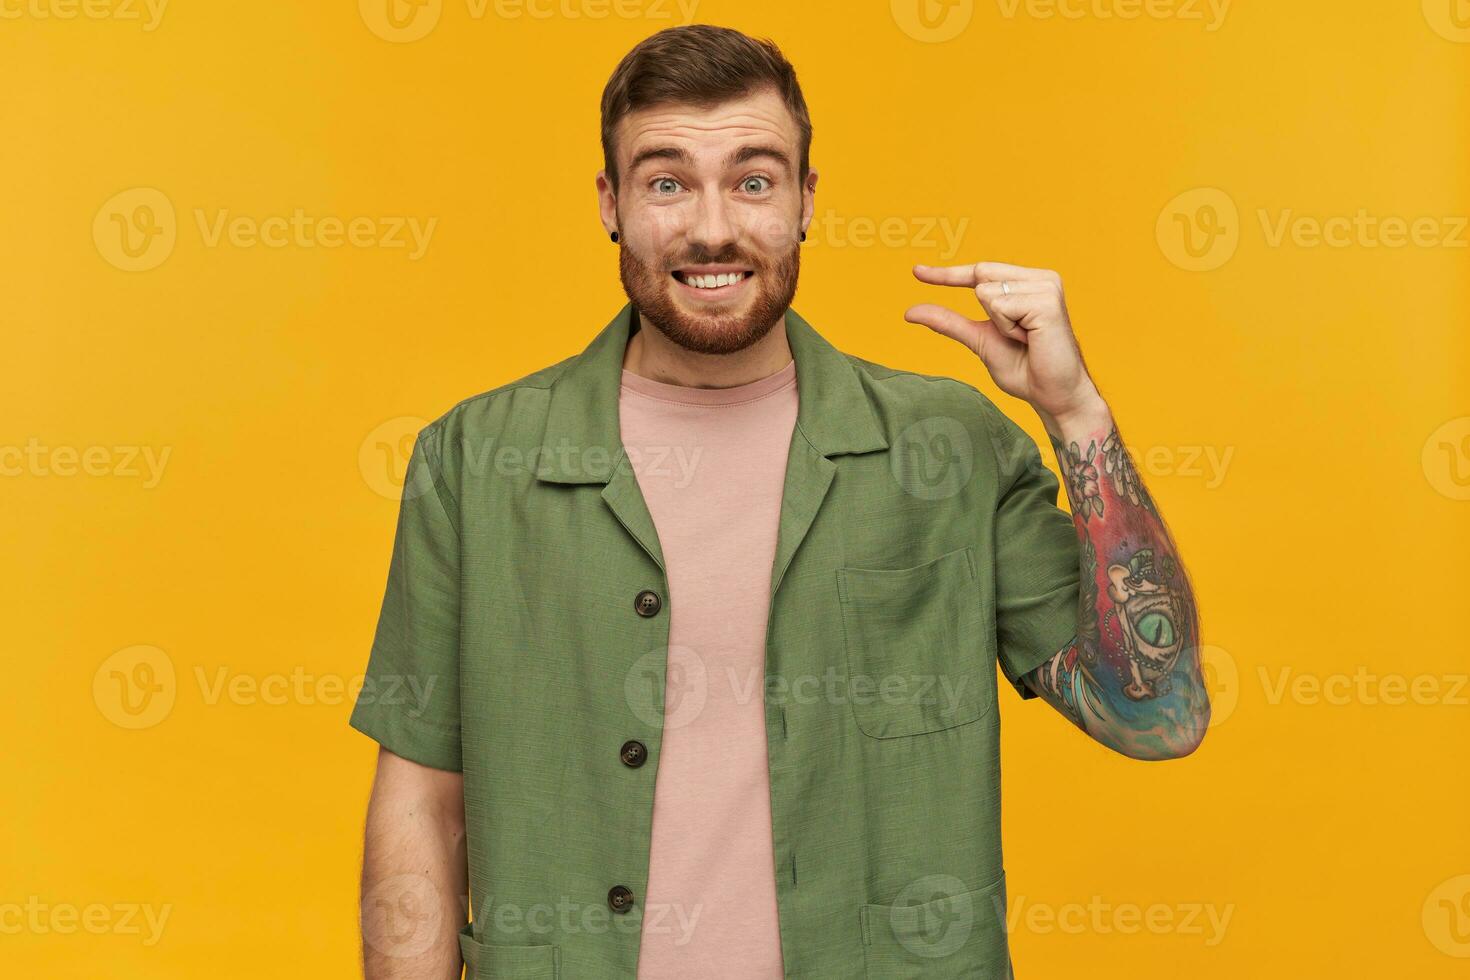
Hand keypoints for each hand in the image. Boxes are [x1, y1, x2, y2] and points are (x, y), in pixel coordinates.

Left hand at [905, 261, 1106, 432]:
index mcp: (1028, 283)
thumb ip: (949, 323)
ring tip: (1027, 339)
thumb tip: (909, 312)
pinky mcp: (1047, 299)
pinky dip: (1007, 328)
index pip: (980, 271)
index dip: (947, 274)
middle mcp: (1040, 278)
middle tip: (1018, 338)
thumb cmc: (1025, 369)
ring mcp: (1046, 286)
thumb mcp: (979, 340)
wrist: (1052, 395)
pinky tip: (1032, 338)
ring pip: (986, 292)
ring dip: (999, 324)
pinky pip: (1000, 306)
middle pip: (981, 276)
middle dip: (988, 314)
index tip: (916, 272)